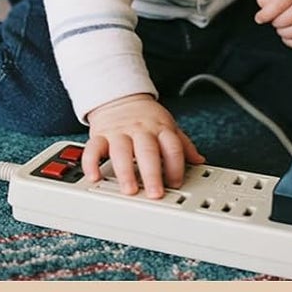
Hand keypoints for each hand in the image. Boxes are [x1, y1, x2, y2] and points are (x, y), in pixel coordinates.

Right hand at [84, 93, 203, 197]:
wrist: (121, 98)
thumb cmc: (147, 118)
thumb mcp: (168, 126)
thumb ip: (182, 145)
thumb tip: (199, 161)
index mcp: (161, 128)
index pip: (172, 146)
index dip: (176, 165)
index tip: (176, 182)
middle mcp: (141, 130)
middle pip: (148, 150)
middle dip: (152, 173)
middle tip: (155, 193)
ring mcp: (120, 132)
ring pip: (121, 151)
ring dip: (125, 172)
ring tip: (129, 190)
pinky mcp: (100, 135)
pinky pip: (93, 148)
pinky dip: (92, 163)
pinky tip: (94, 177)